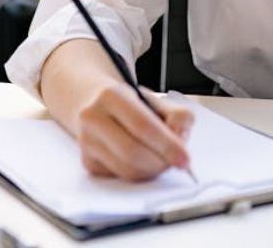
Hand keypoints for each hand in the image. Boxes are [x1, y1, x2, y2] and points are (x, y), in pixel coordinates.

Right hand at [74, 81, 193, 181]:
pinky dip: (139, 174)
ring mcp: (87, 142)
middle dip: (161, 162)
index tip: (185, 159)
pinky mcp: (88, 162)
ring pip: (126, 170)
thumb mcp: (157, 100)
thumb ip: (178, 116)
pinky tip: (143, 161)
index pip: (143, 126)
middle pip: (132, 152)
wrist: (96, 105)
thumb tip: (180, 140)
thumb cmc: (131, 104)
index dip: (167, 146)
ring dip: (152, 171)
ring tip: (161, 160)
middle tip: (176, 163)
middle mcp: (93, 118)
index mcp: (111, 95)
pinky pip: (120, 177)